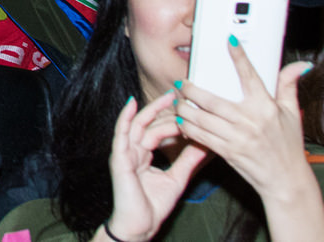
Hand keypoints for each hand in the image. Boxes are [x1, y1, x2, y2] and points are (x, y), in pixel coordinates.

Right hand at [105, 90, 207, 241]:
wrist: (140, 227)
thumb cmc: (152, 206)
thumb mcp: (177, 178)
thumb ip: (188, 160)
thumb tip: (204, 145)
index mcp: (143, 154)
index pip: (157, 130)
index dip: (171, 119)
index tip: (188, 109)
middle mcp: (132, 150)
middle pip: (149, 124)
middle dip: (163, 109)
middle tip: (181, 97)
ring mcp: (124, 153)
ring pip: (139, 126)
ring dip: (153, 110)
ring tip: (167, 97)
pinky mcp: (119, 159)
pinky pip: (121, 134)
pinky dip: (125, 118)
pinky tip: (132, 104)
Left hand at [176, 43, 315, 203]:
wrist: (286, 181)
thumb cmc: (289, 146)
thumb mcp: (291, 114)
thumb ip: (289, 86)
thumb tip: (300, 65)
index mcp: (265, 107)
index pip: (250, 76)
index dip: (239, 56)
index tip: (229, 40)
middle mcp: (249, 121)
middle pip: (211, 100)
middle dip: (191, 90)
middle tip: (181, 82)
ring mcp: (236, 137)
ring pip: (201, 119)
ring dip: (184, 109)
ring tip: (177, 101)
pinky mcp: (227, 152)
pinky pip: (201, 137)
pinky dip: (188, 128)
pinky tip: (182, 121)